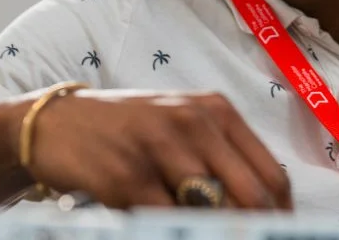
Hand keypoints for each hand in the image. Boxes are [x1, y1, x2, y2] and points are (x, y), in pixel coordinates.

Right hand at [0, 89, 291, 210]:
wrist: (56, 121)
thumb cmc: (128, 129)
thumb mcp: (179, 126)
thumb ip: (221, 157)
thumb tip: (264, 208)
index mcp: (214, 110)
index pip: (271, 175)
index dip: (281, 217)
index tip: (276, 235)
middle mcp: (192, 121)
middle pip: (250, 196)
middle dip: (252, 230)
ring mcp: (159, 146)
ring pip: (211, 211)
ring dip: (212, 229)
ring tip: (196, 228)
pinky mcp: (127, 175)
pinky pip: (165, 220)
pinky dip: (172, 228)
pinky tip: (161, 225)